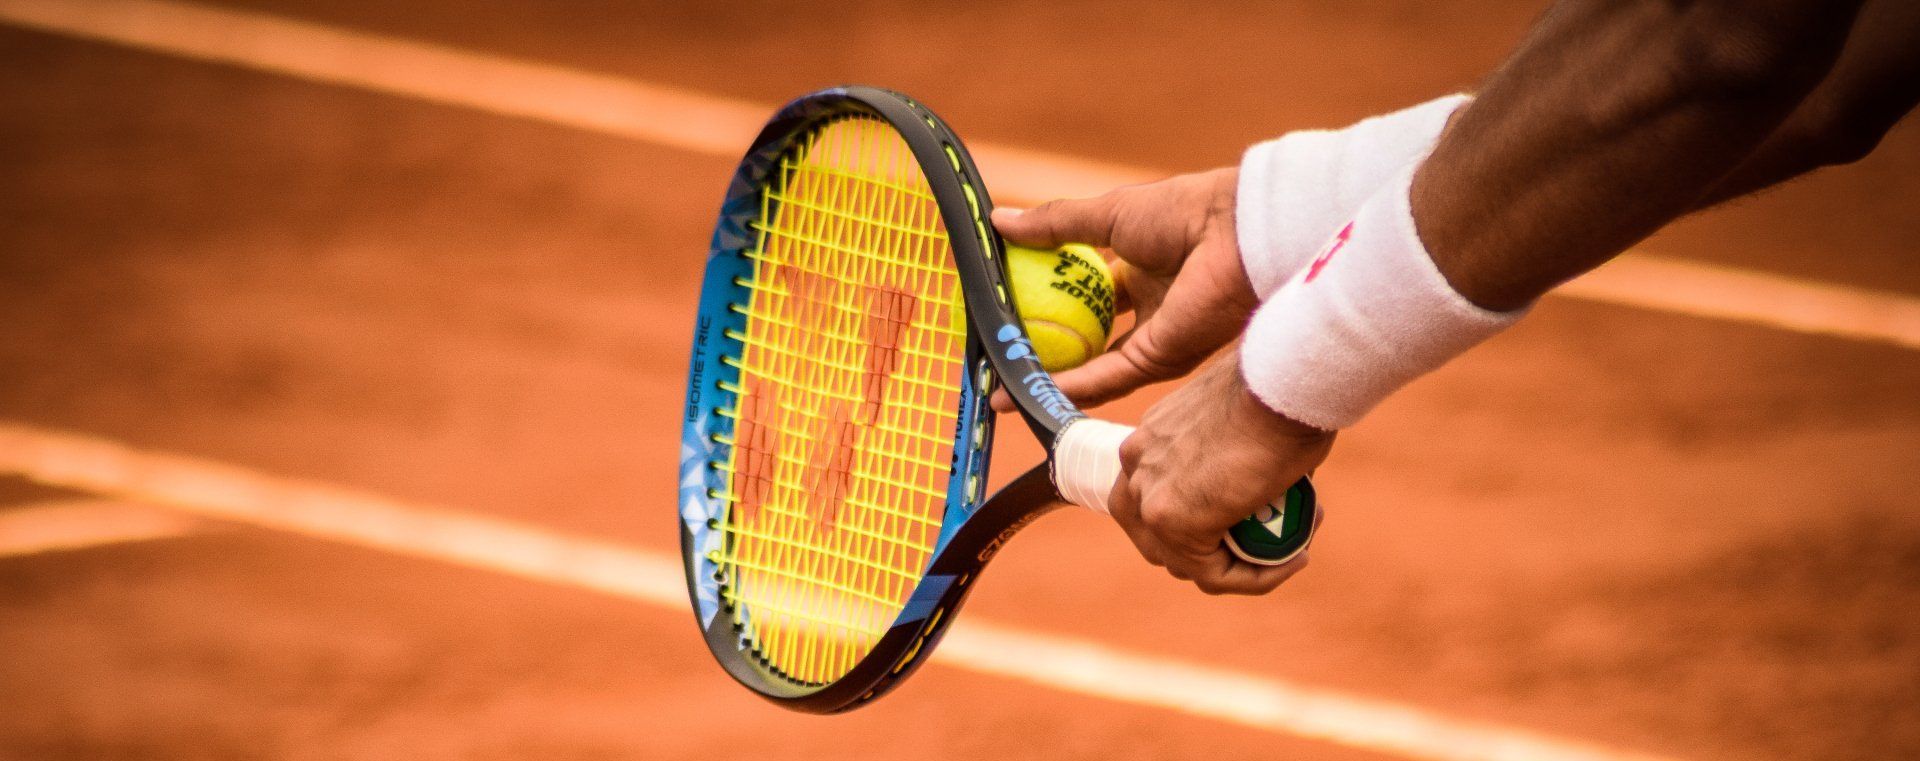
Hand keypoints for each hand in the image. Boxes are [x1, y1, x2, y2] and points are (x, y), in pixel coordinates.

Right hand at [991, 168, 1256, 409]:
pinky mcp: (1158, 361)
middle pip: (1085, 337)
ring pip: (1090, 367)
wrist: (1234, 234)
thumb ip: (1054, 225)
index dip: (1044, 300)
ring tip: (999, 387)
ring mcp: (1153, 338)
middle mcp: (1147, 309)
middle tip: (997, 354)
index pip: (1082, 293)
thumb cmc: (1182, 212)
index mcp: (1139, 269)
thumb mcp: (1106, 214)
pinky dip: (1065, 386)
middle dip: (1043, 348)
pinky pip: (1104, 378)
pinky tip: (1027, 390)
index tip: (1004, 306)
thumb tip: (998, 222)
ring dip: (1046, 377)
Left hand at [1108, 350, 1333, 594]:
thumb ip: (1234, 452)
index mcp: (1149, 438)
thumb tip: (1262, 480)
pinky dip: (1255, 578)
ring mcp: (1148, 494)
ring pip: (1186, 563)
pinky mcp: (1172, 521)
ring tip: (1293, 548)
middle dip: (1212, 551)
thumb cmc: (1279, 388)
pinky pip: (1214, 574)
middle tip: (1267, 543)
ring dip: (1241, 567)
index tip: (1253, 519)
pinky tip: (1294, 559)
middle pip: (1158, 538)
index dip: (1200, 522)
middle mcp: (1136, 465)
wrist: (1282, 380)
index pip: (1155, 499)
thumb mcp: (1244, 418)